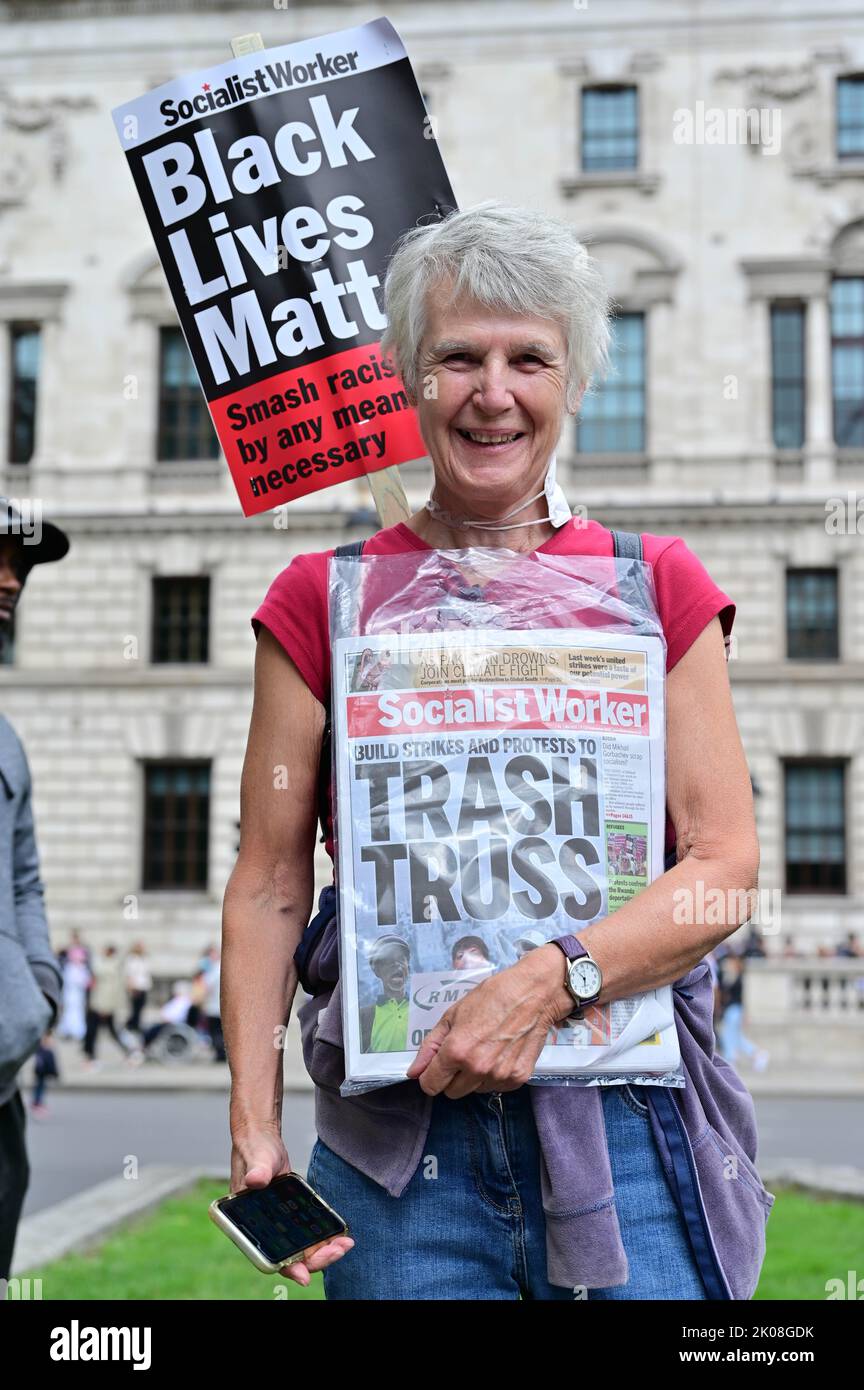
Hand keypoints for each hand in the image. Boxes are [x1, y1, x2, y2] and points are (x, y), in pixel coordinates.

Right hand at [230, 1122, 353, 1285]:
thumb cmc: (254, 1149)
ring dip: (323, 1251)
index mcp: (249, 1225)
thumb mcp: (257, 1158)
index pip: (268, 1256)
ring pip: (302, 1249)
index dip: (286, 1267)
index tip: (304, 1275)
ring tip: (345, 1244)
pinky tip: (339, 1234)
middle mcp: (266, 1230)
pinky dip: (323, 1237)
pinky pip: (308, 1234)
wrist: (263, 1140)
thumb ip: (257, 1170)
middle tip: (339, 1250)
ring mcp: (280, 1224)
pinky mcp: (292, 1215)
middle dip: (316, 1259)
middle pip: (291, 1257)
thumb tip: (255, 1180)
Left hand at [405, 946, 571, 1099]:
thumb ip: (430, 1046)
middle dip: (452, 1077)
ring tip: (485, 1049)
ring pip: (474, 1091)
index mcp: (457, 1051)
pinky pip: (495, 1088)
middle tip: (464, 1053)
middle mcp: (477, 1068)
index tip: (437, 1067)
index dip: (431, 1076)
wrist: (533, 994)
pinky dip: (494, 1076)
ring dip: (474, 1077)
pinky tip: (500, 1053)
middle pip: (452, 1093)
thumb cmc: (492, 997)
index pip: (431, 1086)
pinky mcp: (518, 1078)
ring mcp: (499, 1075)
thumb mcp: (453, 1014)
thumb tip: (414, 1072)